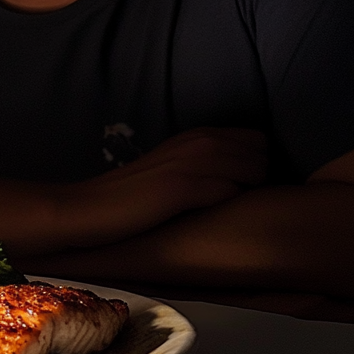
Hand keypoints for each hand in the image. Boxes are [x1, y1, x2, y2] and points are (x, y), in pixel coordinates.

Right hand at [57, 127, 267, 247]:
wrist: (90, 209)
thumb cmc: (132, 198)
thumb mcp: (172, 169)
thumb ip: (205, 166)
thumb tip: (242, 182)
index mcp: (195, 135)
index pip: (257, 138)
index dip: (258, 162)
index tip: (248, 186)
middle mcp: (197, 141)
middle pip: (263, 153)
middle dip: (261, 178)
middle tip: (243, 203)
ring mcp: (191, 161)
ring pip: (254, 170)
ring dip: (250, 192)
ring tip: (231, 213)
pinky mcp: (182, 187)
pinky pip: (231, 192)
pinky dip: (230, 205)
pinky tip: (213, 218)